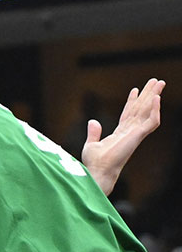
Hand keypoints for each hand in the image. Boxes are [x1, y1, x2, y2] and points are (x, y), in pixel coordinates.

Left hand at [81, 78, 164, 195]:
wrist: (99, 171)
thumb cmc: (95, 163)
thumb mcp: (92, 144)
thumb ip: (94, 132)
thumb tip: (92, 121)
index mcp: (120, 133)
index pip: (128, 114)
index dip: (131, 101)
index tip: (135, 89)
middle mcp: (130, 132)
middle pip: (141, 109)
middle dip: (148, 94)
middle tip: (156, 81)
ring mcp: (135, 133)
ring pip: (148, 111)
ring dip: (154, 97)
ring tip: (160, 83)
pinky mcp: (138, 136)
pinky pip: (152, 121)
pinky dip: (155, 110)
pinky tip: (157, 98)